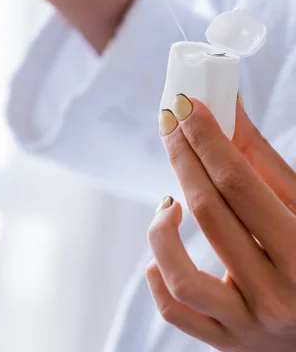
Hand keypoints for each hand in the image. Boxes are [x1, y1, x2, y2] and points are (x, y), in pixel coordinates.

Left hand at [146, 95, 295, 350]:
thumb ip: (262, 159)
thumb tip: (227, 106)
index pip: (238, 183)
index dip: (207, 138)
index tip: (186, 106)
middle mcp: (276, 297)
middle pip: (209, 213)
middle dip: (183, 156)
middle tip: (171, 123)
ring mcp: (248, 326)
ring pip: (182, 276)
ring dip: (162, 228)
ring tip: (168, 202)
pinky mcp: (226, 342)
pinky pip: (175, 312)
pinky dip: (158, 275)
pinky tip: (165, 244)